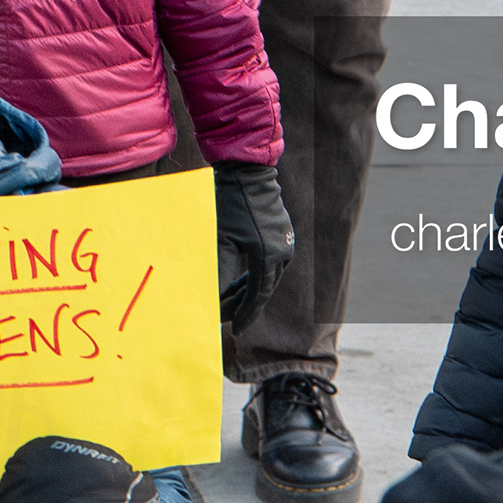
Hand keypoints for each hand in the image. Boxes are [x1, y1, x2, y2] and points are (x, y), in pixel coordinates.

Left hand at [212, 159, 293, 338]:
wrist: (248, 174)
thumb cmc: (230, 205)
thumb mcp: (221, 241)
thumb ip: (220, 271)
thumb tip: (216, 298)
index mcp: (268, 257)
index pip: (257, 295)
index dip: (245, 314)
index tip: (235, 329)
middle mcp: (282, 252)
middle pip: (264, 289)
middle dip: (246, 305)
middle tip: (230, 319)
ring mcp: (285, 244)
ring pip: (268, 279)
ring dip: (250, 292)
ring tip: (233, 304)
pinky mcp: (282, 237)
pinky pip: (270, 266)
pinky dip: (256, 277)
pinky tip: (242, 283)